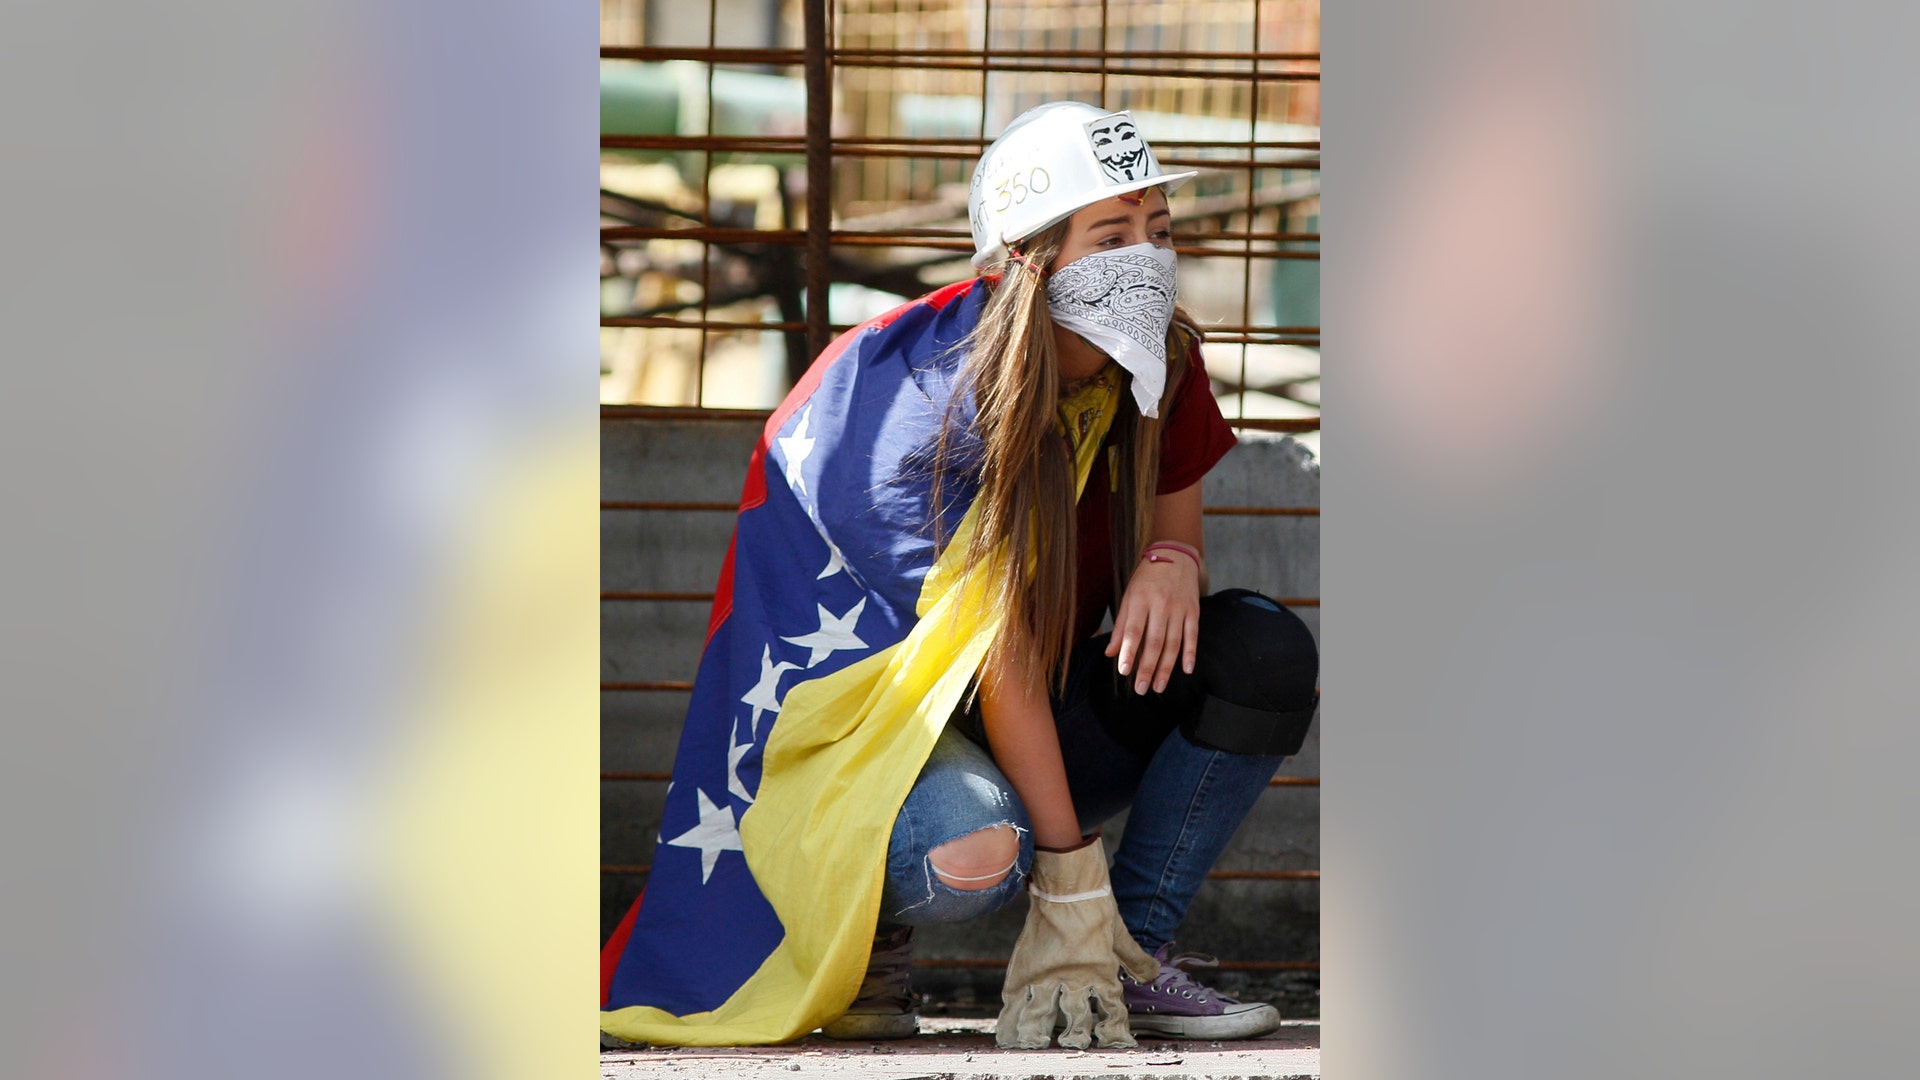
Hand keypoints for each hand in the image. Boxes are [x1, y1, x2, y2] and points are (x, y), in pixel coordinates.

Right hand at [995, 839, 1160, 1048]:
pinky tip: (1006, 1021)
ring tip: (1028, 1044)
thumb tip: (1153, 974)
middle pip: (1074, 1020)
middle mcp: (1075, 980)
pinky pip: (1015, 993)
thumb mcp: (1120, 933)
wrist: (1066, 882)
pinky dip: (1010, 1008)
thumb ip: (1134, 958)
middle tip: (1070, 1046)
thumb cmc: (1095, 903)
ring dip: (1034, 1031)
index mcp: (1101, 974)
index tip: (1116, 1042)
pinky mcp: (1026, 963)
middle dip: (1074, 1037)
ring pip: (1039, 1013)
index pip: (1111, 1012)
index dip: (1114, 1031)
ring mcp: (1048, 973)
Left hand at [1104, 553, 1200, 694]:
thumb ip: (1122, 626)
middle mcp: (1161, 604)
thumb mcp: (1129, 596)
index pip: (1134, 631)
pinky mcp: (1193, 611)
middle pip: (1155, 642)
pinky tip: (1186, 670)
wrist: (1175, 556)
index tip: (1124, 671)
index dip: (1129, 652)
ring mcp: (1179, 608)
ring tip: (1158, 686)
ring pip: (1173, 643)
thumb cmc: (1146, 580)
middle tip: (1141, 689)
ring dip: (1166, 667)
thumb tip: (1110, 653)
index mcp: (1140, 600)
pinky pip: (1192, 635)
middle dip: (1148, 667)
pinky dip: (1190, 653)